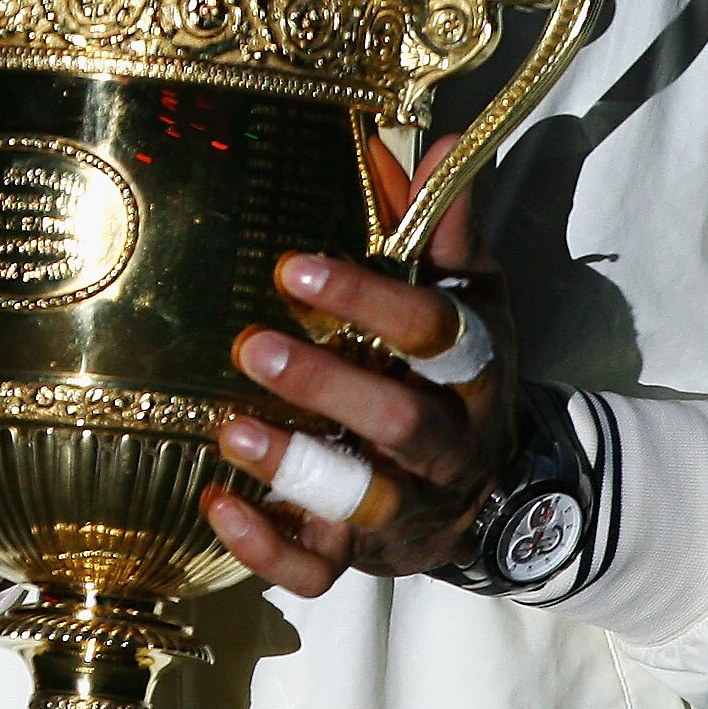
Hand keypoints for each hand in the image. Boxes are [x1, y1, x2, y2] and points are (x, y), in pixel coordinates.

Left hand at [202, 134, 519, 594]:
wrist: (493, 492)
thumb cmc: (459, 374)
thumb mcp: (467, 300)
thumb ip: (440, 229)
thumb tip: (432, 139)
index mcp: (474, 371)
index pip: (436, 335)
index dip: (371, 302)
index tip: (296, 268)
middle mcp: (445, 443)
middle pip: (401, 423)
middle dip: (329, 387)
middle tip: (254, 347)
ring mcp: (404, 505)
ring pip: (360, 499)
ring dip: (295, 466)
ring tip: (230, 429)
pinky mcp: (364, 555)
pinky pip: (319, 569)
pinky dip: (266, 549)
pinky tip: (214, 503)